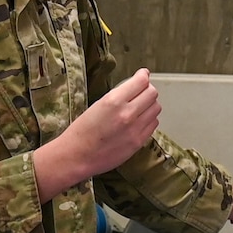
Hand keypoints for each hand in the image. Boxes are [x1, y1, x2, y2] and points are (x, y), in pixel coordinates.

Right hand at [34, 68, 160, 199]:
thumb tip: (136, 84)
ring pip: (156, 109)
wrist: (76, 157)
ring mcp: (135, 129)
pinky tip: (139, 121)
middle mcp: (127, 113)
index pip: (141, 82)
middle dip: (147, 90)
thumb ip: (118, 95)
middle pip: (152, 94)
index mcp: (113, 101)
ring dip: (149, 105)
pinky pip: (153, 124)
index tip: (143, 75)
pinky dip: (149, 120)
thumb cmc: (81, 132)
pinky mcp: (138, 142)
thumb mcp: (97, 105)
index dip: (143, 76)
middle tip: (141, 92)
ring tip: (140, 108)